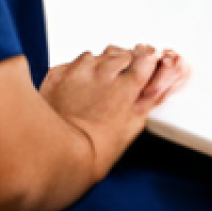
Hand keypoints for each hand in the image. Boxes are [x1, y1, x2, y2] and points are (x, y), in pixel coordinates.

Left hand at [40, 44, 189, 175]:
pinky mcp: (57, 74)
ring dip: (99, 65)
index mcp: (128, 84)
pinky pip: (71, 64)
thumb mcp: (133, 127)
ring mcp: (79, 70)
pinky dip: (75, 71)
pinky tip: (75, 87)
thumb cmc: (93, 149)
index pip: (146, 58)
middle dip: (123, 63)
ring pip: (96, 55)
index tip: (146, 63)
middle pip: (122, 54)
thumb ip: (147, 100)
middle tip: (118, 81)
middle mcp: (105, 70)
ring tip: (95, 86)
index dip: (146, 60)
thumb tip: (157, 88)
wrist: (54, 156)